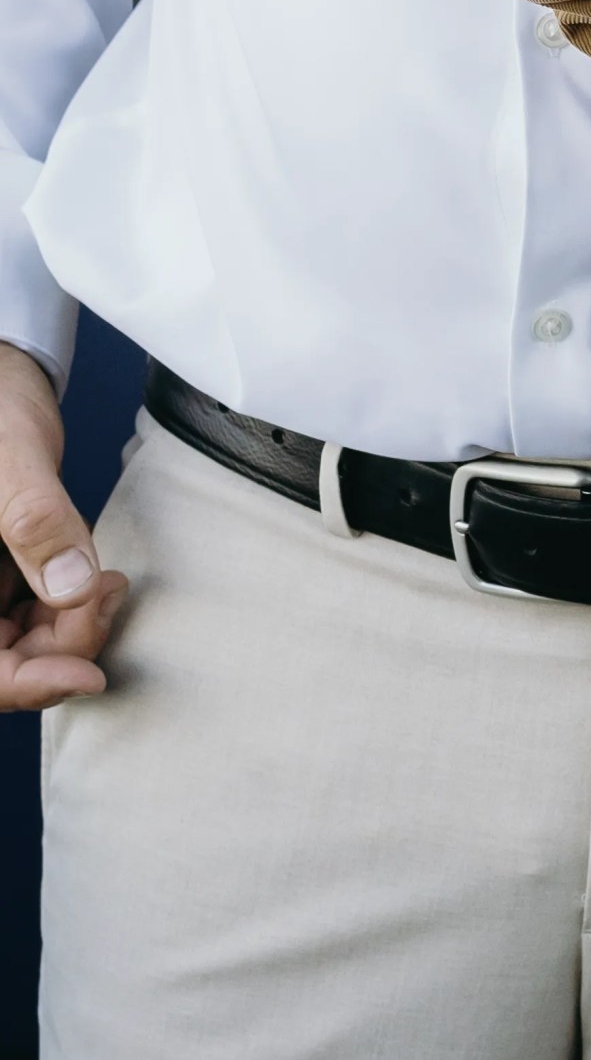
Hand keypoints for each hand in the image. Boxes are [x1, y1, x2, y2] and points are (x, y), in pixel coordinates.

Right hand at [0, 342, 127, 710]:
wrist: (1, 375)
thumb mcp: (8, 457)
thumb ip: (36, 520)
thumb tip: (72, 588)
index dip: (28, 684)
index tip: (88, 674)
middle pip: (4, 661)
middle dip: (62, 646)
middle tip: (107, 601)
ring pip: (22, 642)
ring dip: (72, 628)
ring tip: (111, 588)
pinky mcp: (2, 570)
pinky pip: (35, 612)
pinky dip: (71, 606)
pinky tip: (102, 582)